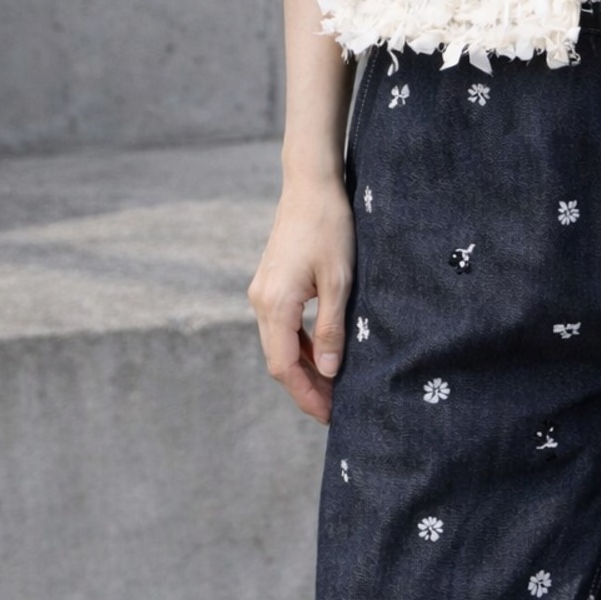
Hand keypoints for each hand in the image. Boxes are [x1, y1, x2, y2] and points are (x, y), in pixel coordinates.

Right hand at [248, 178, 354, 424]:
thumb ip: (332, 328)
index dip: (306, 394)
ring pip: (280, 343)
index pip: (284, 366)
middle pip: (279, 360)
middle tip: (336, 407)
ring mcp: (263, 291)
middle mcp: (261, 301)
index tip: (330, 415)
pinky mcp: (271, 282)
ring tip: (334, 385)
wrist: (311, 184)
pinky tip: (323, 351)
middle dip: (306, 386)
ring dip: (305, 366)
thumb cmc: (329, 227)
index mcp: (275, 304)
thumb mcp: (339, 280)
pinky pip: (282, 324)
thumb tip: (331, 371)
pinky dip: (301, 343)